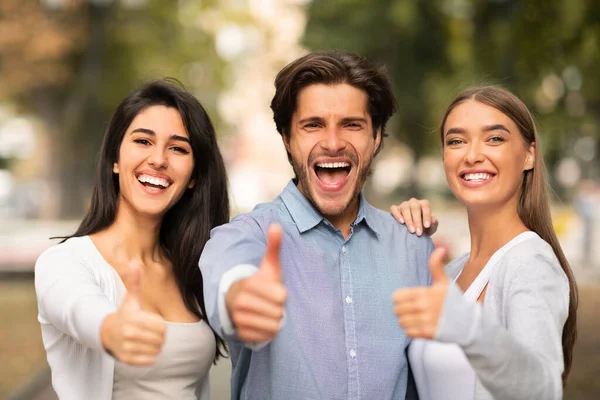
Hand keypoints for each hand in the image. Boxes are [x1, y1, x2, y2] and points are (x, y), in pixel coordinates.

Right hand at [101, 261, 165, 364]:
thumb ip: (134, 282)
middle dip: (159, 336)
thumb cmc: (124, 314)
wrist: (106, 332)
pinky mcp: (127, 360)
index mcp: (134, 319)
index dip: (160, 325)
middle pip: (161, 340)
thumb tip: (134, 262)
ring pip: (157, 351)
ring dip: (155, 346)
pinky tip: (142, 348)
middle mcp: (129, 334)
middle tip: (150, 332)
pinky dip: (150, 356)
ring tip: (145, 340)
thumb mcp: (130, 299)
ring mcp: (128, 348)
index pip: (162, 327)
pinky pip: (150, 361)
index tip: (152, 322)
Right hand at [226, 224, 287, 342]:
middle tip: (269, 303)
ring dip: (275, 321)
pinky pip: (266, 337)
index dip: (282, 294)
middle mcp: (241, 302)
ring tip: (266, 312)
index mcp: (250, 284)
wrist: (238, 300)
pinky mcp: (241, 334)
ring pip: (274, 326)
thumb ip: (274, 246)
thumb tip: (276, 225)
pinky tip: (262, 322)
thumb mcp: (268, 265)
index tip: (273, 291)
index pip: (282, 297)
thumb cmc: (259, 283)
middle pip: (279, 313)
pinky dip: (268, 332)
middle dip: (278, 309)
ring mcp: (239, 319)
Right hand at [391, 198, 437, 235]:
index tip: (427, 226)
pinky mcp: (395, 209)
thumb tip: (433, 220)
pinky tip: (401, 222)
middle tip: (418, 232)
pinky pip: (394, 209)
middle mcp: (414, 202)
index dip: (427, 216)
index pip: (426, 206)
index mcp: (424, 204)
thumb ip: (433, 225)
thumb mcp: (430, 229)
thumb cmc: (423, 229)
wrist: (412, 233)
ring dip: (408, 220)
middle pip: (415, 208)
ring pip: (405, 208)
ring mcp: (404, 205)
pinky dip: (397, 215)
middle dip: (417, 221)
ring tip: (411, 230)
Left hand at [392, 248, 447, 338]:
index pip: (396, 296)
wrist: (468, 323)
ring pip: (401, 322)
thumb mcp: (444, 282)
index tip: (409, 300)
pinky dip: (412, 331)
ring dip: (407, 321)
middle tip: (413, 310)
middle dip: (402, 310)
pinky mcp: (427, 333)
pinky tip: (421, 327)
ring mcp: (425, 321)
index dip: (400, 298)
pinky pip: (408, 333)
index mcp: (424, 293)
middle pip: (397, 310)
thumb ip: (436, 266)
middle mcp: (423, 306)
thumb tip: (440, 248)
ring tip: (417, 318)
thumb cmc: (453, 301)